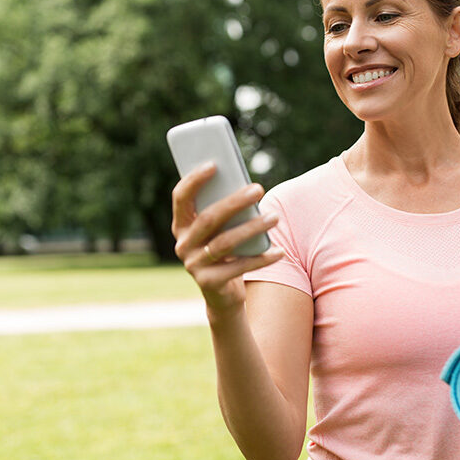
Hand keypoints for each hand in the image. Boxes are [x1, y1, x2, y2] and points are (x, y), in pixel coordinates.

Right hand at [171, 162, 283, 312]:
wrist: (223, 296)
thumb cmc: (227, 253)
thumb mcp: (221, 231)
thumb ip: (225, 212)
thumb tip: (248, 188)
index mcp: (181, 225)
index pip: (181, 197)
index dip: (194, 180)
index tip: (214, 164)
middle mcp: (182, 244)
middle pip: (209, 218)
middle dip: (235, 202)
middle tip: (258, 189)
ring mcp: (194, 265)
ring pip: (225, 243)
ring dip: (252, 228)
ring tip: (275, 217)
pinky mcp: (209, 283)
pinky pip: (239, 267)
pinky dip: (261, 258)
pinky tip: (279, 251)